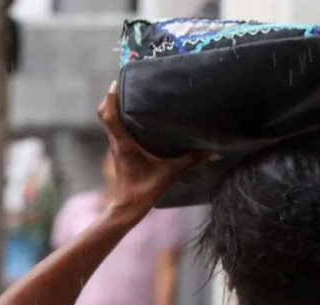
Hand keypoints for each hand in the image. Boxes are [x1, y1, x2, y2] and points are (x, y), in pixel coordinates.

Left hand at [97, 81, 216, 213]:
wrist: (128, 207)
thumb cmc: (145, 191)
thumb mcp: (170, 173)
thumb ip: (191, 161)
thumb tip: (214, 152)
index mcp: (124, 144)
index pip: (109, 116)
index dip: (110, 98)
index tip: (118, 82)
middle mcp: (117, 142)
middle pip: (104, 114)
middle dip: (112, 98)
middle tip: (127, 84)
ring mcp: (116, 147)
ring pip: (108, 122)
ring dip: (114, 107)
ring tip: (132, 94)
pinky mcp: (119, 152)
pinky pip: (114, 129)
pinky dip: (119, 118)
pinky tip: (134, 115)